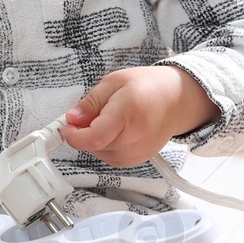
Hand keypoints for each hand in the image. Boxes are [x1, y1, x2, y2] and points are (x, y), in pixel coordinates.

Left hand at [59, 66, 218, 167]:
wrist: (176, 100)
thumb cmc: (148, 87)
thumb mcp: (114, 82)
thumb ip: (90, 102)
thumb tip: (72, 119)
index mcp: (127, 113)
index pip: (94, 137)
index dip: (74, 135)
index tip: (66, 127)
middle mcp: (134, 138)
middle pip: (93, 145)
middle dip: (85, 131)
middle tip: (97, 112)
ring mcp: (136, 153)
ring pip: (98, 152)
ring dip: (96, 138)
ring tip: (112, 119)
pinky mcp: (136, 160)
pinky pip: (108, 157)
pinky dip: (106, 144)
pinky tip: (118, 130)